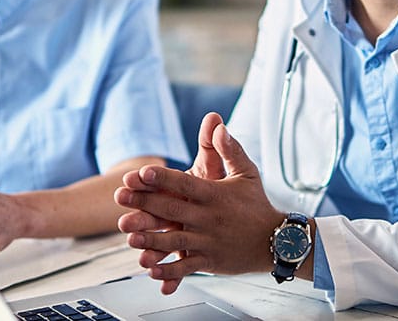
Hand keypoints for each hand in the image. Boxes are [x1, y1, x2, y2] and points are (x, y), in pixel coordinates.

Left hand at [115, 118, 283, 294]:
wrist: (277, 240)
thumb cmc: (257, 205)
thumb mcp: (247, 173)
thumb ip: (230, 149)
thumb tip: (218, 125)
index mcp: (215, 195)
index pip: (185, 184)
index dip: (163, 178)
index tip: (142, 173)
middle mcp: (210, 218)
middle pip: (173, 210)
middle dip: (145, 204)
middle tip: (120, 198)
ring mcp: (209, 241)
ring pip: (176, 242)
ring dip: (152, 240)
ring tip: (130, 237)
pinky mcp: (210, 261)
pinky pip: (187, 268)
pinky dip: (169, 272)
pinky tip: (152, 271)